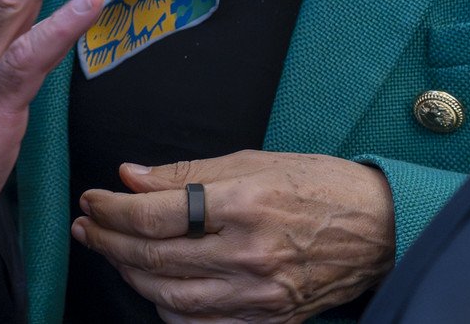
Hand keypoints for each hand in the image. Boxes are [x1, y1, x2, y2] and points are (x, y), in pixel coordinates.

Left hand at [72, 151, 396, 323]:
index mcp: (246, 204)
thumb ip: (188, 173)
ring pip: (169, 299)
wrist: (380, 229)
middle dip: (109, 243)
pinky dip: (168, 310)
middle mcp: (250, 254)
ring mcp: (259, 295)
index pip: (156, 215)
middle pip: (155, 260)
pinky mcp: (268, 320)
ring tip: (113, 253)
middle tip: (89, 227)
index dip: (113, 210)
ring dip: (130, 277)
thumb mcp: (255, 161)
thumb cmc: (320, 185)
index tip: (92, 199)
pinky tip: (155, 289)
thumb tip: (130, 176)